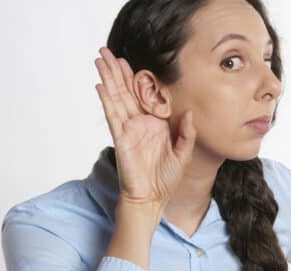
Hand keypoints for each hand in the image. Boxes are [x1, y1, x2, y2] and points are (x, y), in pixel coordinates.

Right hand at [94, 47, 195, 208]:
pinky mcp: (121, 139)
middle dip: (115, 70)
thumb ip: (187, 133)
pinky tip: (100, 85)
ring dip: (108, 78)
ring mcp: (128, 129)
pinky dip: (106, 100)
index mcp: (154, 124)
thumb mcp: (184, 154)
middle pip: (125, 90)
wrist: (152, 199)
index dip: (135, 77)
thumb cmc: (166, 180)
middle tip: (105, 51)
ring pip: (116, 98)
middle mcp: (139, 123)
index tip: (128, 60)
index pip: (143, 94)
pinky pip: (112, 116)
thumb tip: (191, 113)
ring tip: (99, 60)